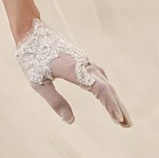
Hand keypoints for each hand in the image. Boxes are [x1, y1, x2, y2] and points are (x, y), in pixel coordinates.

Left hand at [13, 17, 131, 127]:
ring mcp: (85, 61)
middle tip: (127, 125)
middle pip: (107, 87)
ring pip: (105, 81)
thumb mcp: (39, 84)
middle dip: (118, 106)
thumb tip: (70, 121)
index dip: (110, 104)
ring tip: (121, 116)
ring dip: (114, 99)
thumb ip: (55, 102)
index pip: (100, 89)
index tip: (118, 119)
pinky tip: (108, 96)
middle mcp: (84, 64)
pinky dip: (107, 89)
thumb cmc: (32, 59)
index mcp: (75, 70)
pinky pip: (100, 75)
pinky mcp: (82, 59)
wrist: (32, 32)